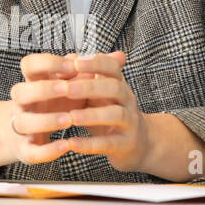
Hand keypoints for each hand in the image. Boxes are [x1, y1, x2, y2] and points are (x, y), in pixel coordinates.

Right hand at [5, 52, 87, 164]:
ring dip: (45, 120)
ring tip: (68, 120)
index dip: (46, 63)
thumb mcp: (73, 85)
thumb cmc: (58, 103)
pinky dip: (48, 149)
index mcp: (32, 83)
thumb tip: (119, 56)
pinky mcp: (26, 148)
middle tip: (66, 89)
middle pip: (19, 91)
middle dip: (43, 89)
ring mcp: (21, 125)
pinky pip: (31, 150)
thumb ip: (91, 71)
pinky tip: (66, 145)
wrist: (34, 133)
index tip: (71, 65)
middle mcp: (22, 103)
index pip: (28, 64)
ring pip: (23, 122)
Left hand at [61, 51, 150, 172]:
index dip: (95, 63)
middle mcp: (128, 101)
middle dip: (89, 87)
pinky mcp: (126, 145)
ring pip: (116, 115)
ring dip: (91, 115)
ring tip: (71, 117)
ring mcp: (130, 123)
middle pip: (114, 88)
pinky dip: (90, 144)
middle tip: (66, 89)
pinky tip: (72, 143)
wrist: (138, 144)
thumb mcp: (97, 94)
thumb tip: (66, 59)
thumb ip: (83, 77)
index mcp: (118, 84)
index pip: (112, 67)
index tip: (75, 62)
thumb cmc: (108, 113)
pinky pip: (110, 143)